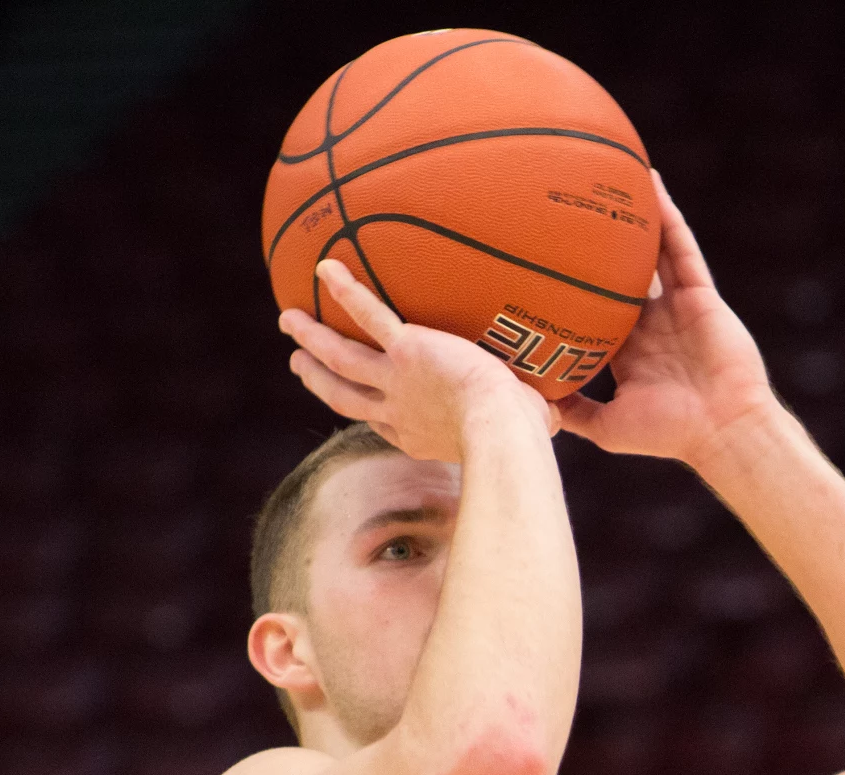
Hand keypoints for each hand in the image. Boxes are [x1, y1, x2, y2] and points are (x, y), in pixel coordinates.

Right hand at [281, 260, 550, 461]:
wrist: (501, 429)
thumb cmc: (517, 439)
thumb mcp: (518, 432)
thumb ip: (530, 420)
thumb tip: (556, 420)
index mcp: (417, 436)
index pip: (381, 423)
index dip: (365, 410)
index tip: (353, 399)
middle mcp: (396, 412)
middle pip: (344, 395)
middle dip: (317, 378)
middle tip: (297, 363)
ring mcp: (395, 382)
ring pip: (340, 358)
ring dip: (312, 337)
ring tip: (288, 318)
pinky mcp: (406, 350)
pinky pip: (369, 314)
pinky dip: (346, 290)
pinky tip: (326, 266)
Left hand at [555, 172, 777, 466]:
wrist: (721, 431)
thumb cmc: (668, 435)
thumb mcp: (605, 425)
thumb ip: (572, 410)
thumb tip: (528, 404)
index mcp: (630, 349)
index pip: (597, 308)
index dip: (574, 284)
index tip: (542, 259)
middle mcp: (652, 323)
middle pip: (621, 271)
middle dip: (600, 243)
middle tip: (567, 206)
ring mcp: (677, 305)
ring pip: (652, 251)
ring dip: (635, 216)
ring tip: (610, 177)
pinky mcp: (700, 295)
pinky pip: (682, 248)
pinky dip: (668, 216)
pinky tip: (652, 187)